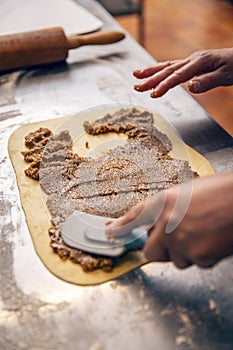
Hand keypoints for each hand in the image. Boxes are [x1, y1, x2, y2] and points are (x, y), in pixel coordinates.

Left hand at [106, 174, 232, 268]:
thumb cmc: (222, 192)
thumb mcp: (189, 191)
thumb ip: (170, 207)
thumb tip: (160, 221)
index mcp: (165, 201)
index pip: (135, 216)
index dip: (121, 226)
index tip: (112, 233)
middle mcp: (168, 222)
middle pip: (150, 251)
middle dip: (160, 250)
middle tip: (173, 242)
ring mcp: (182, 240)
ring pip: (176, 259)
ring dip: (186, 252)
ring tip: (203, 234)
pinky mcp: (198, 256)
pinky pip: (196, 263)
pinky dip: (204, 255)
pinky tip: (213, 239)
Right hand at [133, 48, 232, 96]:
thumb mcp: (225, 76)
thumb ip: (207, 81)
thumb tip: (190, 87)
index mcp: (199, 62)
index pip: (177, 76)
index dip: (164, 85)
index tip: (153, 94)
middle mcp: (192, 60)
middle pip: (167, 70)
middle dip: (150, 79)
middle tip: (136, 87)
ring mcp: (191, 61)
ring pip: (167, 66)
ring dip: (151, 71)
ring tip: (136, 75)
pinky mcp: (191, 64)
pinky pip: (172, 66)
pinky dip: (160, 69)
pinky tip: (153, 72)